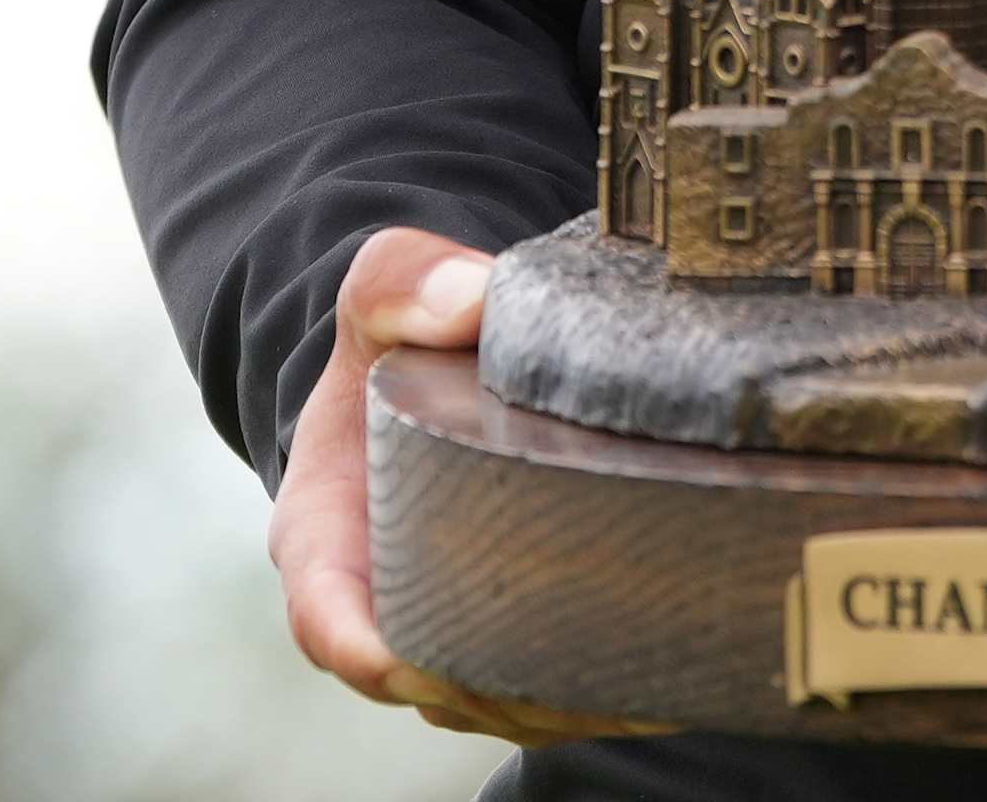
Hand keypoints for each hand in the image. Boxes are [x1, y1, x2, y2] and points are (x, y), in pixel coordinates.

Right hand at [271, 226, 679, 749]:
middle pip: (424, 681)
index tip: (437, 665)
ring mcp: (434, 618)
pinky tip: (660, 680)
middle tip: (584, 675)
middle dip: (498, 694)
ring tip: (640, 685)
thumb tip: (474, 301)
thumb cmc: (395, 332)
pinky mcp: (495, 620)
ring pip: (484, 698)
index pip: (330, 621)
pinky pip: (530, 681)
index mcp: (325, 534)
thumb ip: (410, 282)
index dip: (379, 657)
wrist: (428, 353)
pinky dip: (587, 690)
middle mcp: (373, 597)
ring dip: (554, 704)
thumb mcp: (385, 289)